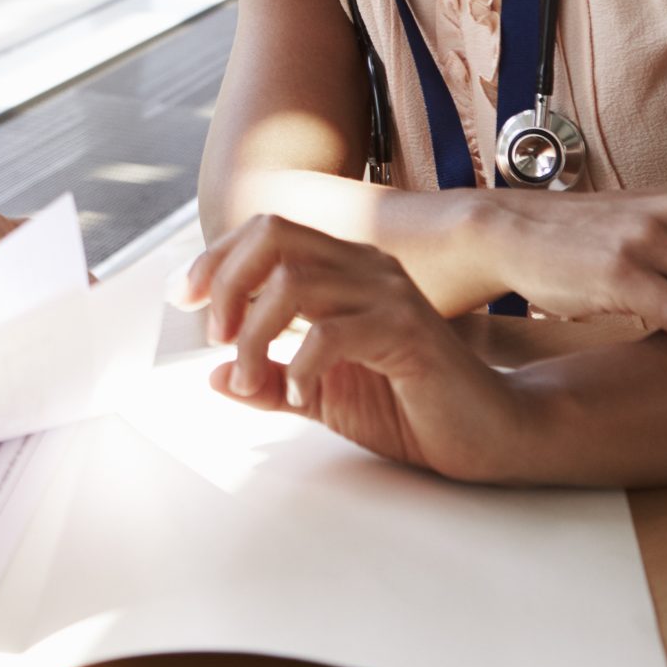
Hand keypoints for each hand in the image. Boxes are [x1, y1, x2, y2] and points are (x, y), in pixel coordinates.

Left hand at [173, 215, 537, 480]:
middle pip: (275, 237)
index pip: (267, 233)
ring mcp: (389, 297)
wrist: (483, 434)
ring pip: (295, 283)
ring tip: (249, 373)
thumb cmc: (409, 407)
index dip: (216, 258)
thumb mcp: (322, 395)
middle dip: (229, 280)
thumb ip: (271, 381)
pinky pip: (333, 332)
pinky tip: (299, 393)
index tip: (183, 297)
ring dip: (255, 332)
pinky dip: (299, 364)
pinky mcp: (407, 334)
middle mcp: (366, 269)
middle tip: (217, 335)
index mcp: (345, 270)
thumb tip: (215, 378)